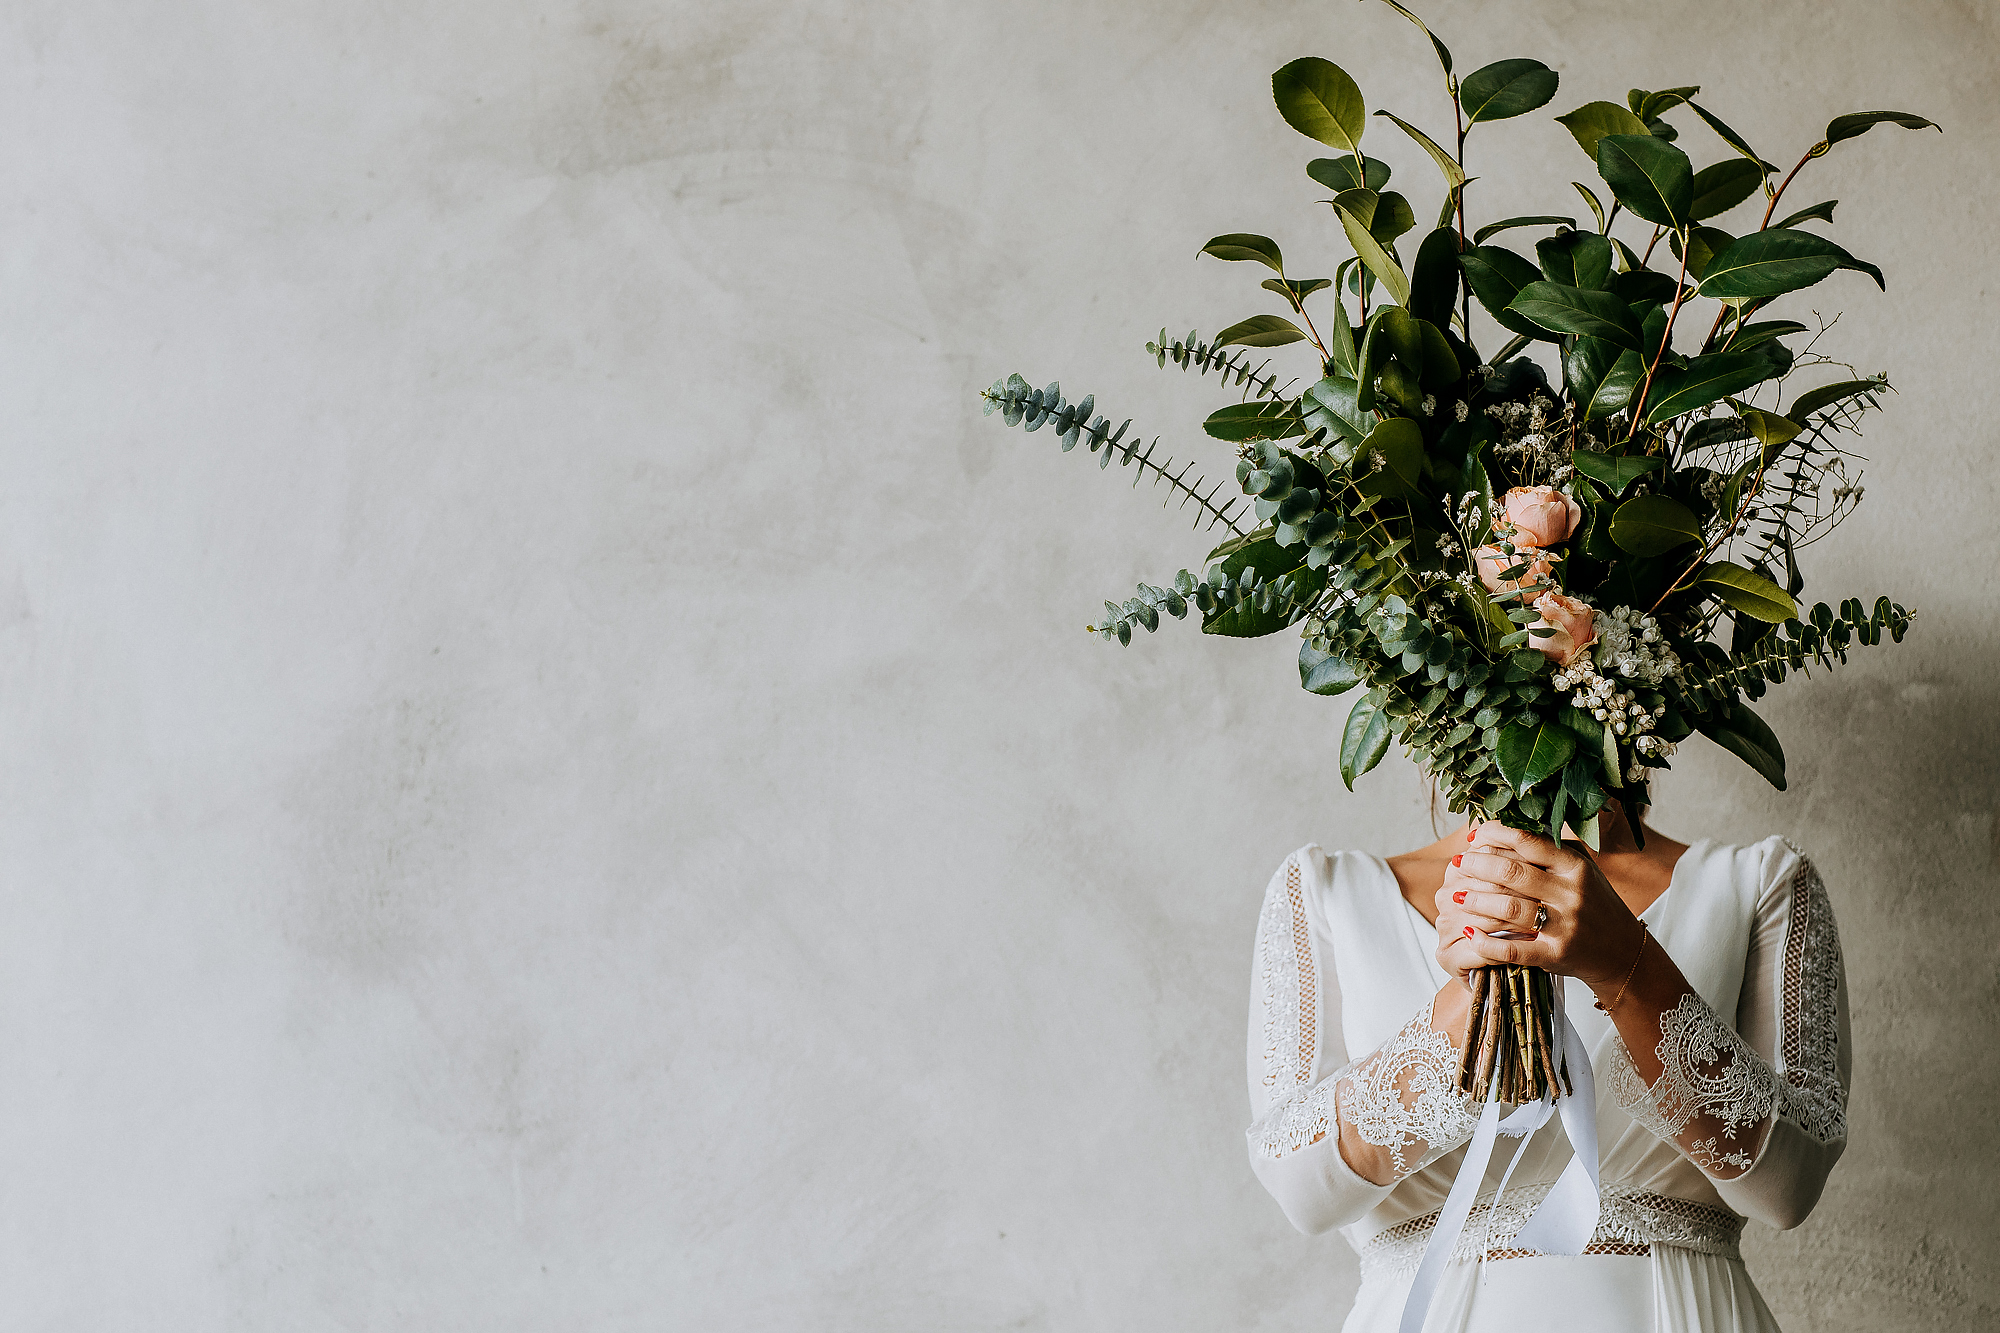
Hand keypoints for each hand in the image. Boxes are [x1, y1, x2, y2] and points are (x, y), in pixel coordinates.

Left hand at [1433, 821, 1644, 987]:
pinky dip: (1485, 942)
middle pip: (1512, 872)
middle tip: (1458, 863)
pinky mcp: (1555, 955)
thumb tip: (1499, 828)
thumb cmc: (1591, 901)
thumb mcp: (1579, 868)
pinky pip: (1512, 949)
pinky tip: (1469, 933)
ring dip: (1475, 900)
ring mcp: (1564, 926)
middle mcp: (1571, 893)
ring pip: (1508, 908)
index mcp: (1575, 866)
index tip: (1472, 838)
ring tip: (1456, 895)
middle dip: (1477, 865)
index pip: (1526, 841)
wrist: (1621, 951)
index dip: (1492, 834)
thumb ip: (1546, 848)